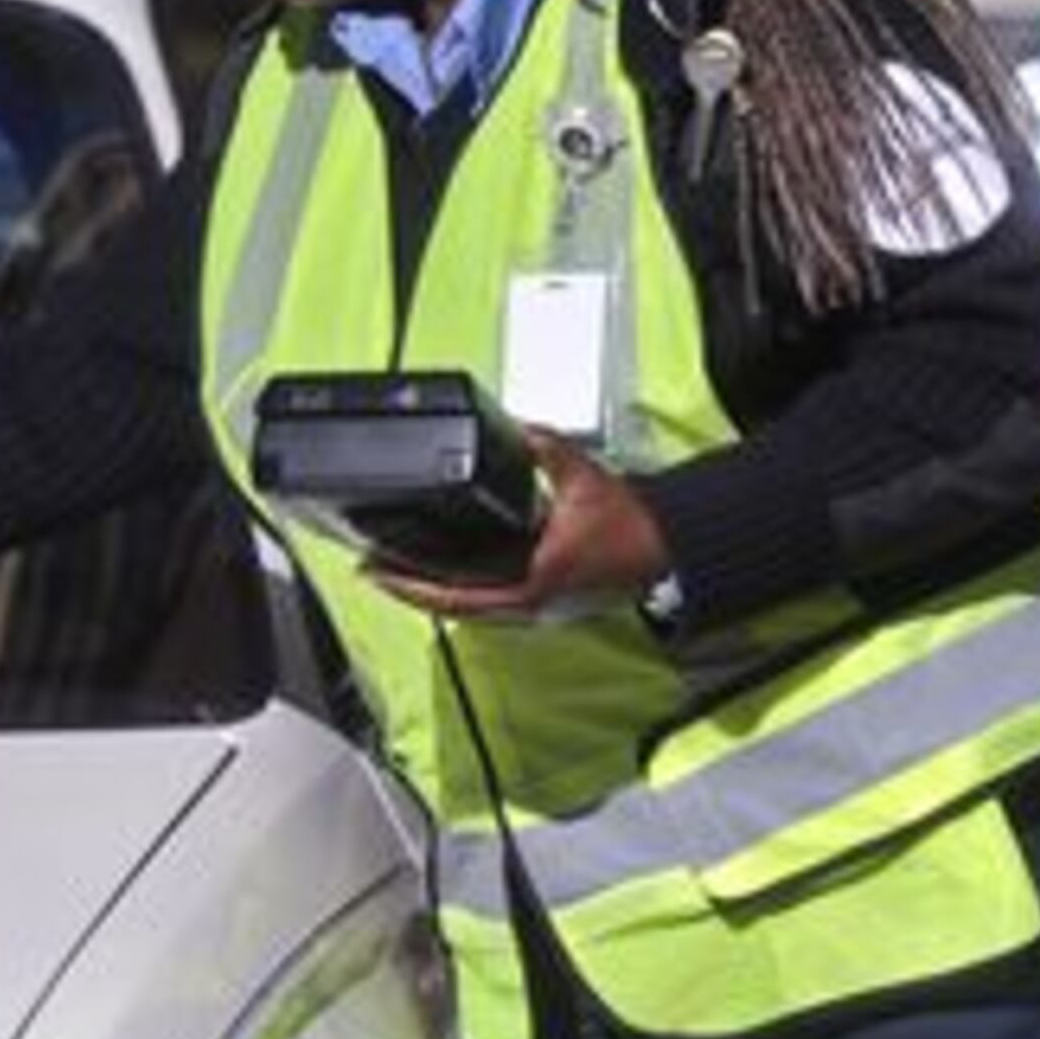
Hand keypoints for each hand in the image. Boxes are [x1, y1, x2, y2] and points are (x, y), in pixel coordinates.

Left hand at [365, 428, 671, 621]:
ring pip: (469, 609)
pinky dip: (459, 590)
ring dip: (431, 592)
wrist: (667, 546)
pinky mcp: (541, 600)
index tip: (378, 573)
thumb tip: (518, 430)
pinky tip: (443, 574)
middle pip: (452, 608)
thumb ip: (545, 449)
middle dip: (409, 589)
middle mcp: (529, 605)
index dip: (411, 586)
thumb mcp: (582, 477)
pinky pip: (488, 601)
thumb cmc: (631, 525)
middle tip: (372, 570)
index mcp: (532, 584)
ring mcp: (535, 607)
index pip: (457, 596)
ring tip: (396, 571)